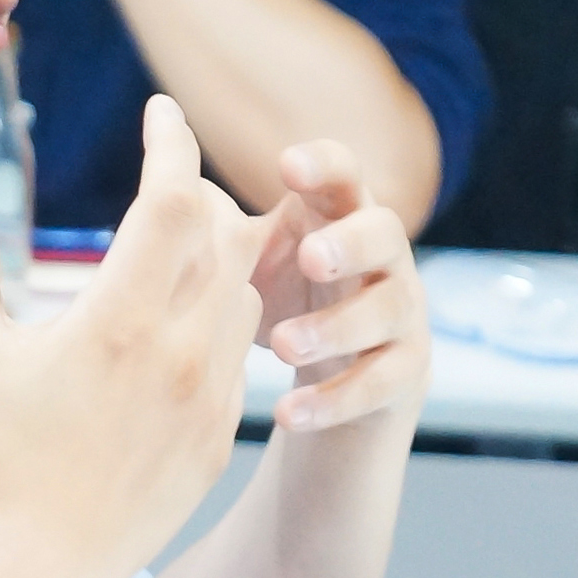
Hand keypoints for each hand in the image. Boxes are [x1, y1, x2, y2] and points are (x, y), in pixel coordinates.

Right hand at [0, 103, 259, 577]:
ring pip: (244, 293)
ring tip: (178, 251)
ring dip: (220, 259)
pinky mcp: (217, 439)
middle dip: (200, 194)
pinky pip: (241, 356)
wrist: (35, 574)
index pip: (171, 197)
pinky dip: (224, 321)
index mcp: (119, 319)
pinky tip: (184, 329)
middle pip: (226, 234)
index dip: (171, 142)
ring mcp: (209, 398)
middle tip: (165, 180)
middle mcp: (182, 351)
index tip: (162, 112)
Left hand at [245, 130, 430, 433]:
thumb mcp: (252, 261)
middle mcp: (382, 256)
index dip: (324, 165)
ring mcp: (403, 312)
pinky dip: (335, 400)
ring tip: (281, 345)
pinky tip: (288, 413)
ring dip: (336, 327)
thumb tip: (169, 187)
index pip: (345, 174)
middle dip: (350, 243)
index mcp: (340, 216)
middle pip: (385, 232)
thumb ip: (221, 230)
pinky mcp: (407, 370)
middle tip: (311, 258)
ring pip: (388, 310)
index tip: (286, 166)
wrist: (340, 381)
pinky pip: (383, 383)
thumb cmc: (286, 299)